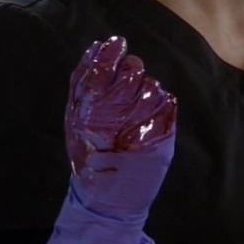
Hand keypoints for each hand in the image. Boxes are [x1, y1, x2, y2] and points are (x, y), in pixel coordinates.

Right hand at [42, 37, 176, 243]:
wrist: (108, 199)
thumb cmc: (90, 155)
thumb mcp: (75, 121)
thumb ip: (83, 85)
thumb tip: (96, 47)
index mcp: (89, 109)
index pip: (102, 66)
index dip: (111, 51)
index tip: (117, 43)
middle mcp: (114, 114)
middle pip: (132, 70)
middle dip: (132, 70)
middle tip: (128, 84)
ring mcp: (140, 123)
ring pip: (152, 85)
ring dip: (147, 90)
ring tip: (137, 109)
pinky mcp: (162, 133)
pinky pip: (168, 102)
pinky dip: (162, 106)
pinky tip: (150, 120)